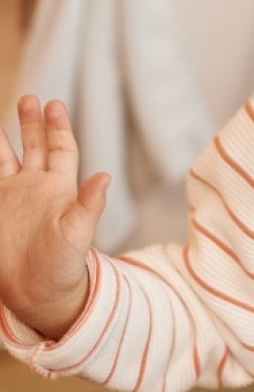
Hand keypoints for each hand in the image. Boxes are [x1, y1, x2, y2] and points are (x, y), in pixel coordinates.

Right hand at [0, 96, 108, 339]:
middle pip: (35, 146)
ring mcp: (12, 197)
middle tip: (30, 98)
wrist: (38, 293)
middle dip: (31, 122)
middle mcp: (35, 187)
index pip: (60, 149)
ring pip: (6, 159)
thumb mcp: (78, 234)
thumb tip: (106, 177)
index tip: (53, 104)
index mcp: (59, 188)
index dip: (57, 126)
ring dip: (2, 140)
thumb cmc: (65, 265)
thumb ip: (89, 205)